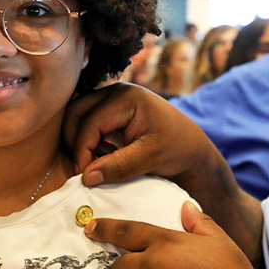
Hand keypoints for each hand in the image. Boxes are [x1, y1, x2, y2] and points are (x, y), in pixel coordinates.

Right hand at [64, 83, 266, 268]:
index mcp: (127, 96)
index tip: (83, 176)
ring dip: (80, 141)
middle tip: (83, 170)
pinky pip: (87, 122)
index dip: (82, 150)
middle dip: (75, 142)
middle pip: (76, 113)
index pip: (90, 122)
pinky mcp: (112, 110)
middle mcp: (117, 91)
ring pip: (78, 117)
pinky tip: (101, 158)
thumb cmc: (177, 149)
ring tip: (93, 164)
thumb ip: (119, 166)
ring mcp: (113, 98)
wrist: (192, 148)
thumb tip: (85, 177)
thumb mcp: (150, 158)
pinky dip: (87, 140)